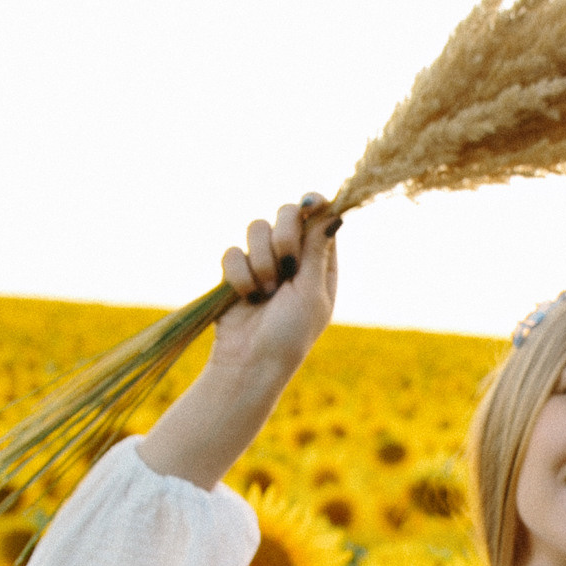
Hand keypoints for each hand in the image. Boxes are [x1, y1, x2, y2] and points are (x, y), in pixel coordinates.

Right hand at [206, 192, 341, 387]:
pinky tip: (247, 297)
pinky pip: (232, 252)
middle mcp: (292, 256)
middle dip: (284, 235)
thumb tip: (333, 213)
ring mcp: (262, 261)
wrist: (251, 362)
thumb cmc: (290, 334)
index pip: (319, 217)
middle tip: (287, 265)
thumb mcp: (311, 292)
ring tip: (266, 292)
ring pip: (256, 227)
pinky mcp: (236, 271)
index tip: (309, 203)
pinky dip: (239, 275)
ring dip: (261, 261)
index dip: (314, 204)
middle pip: (287, 213)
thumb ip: (316, 250)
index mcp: (319, 262)